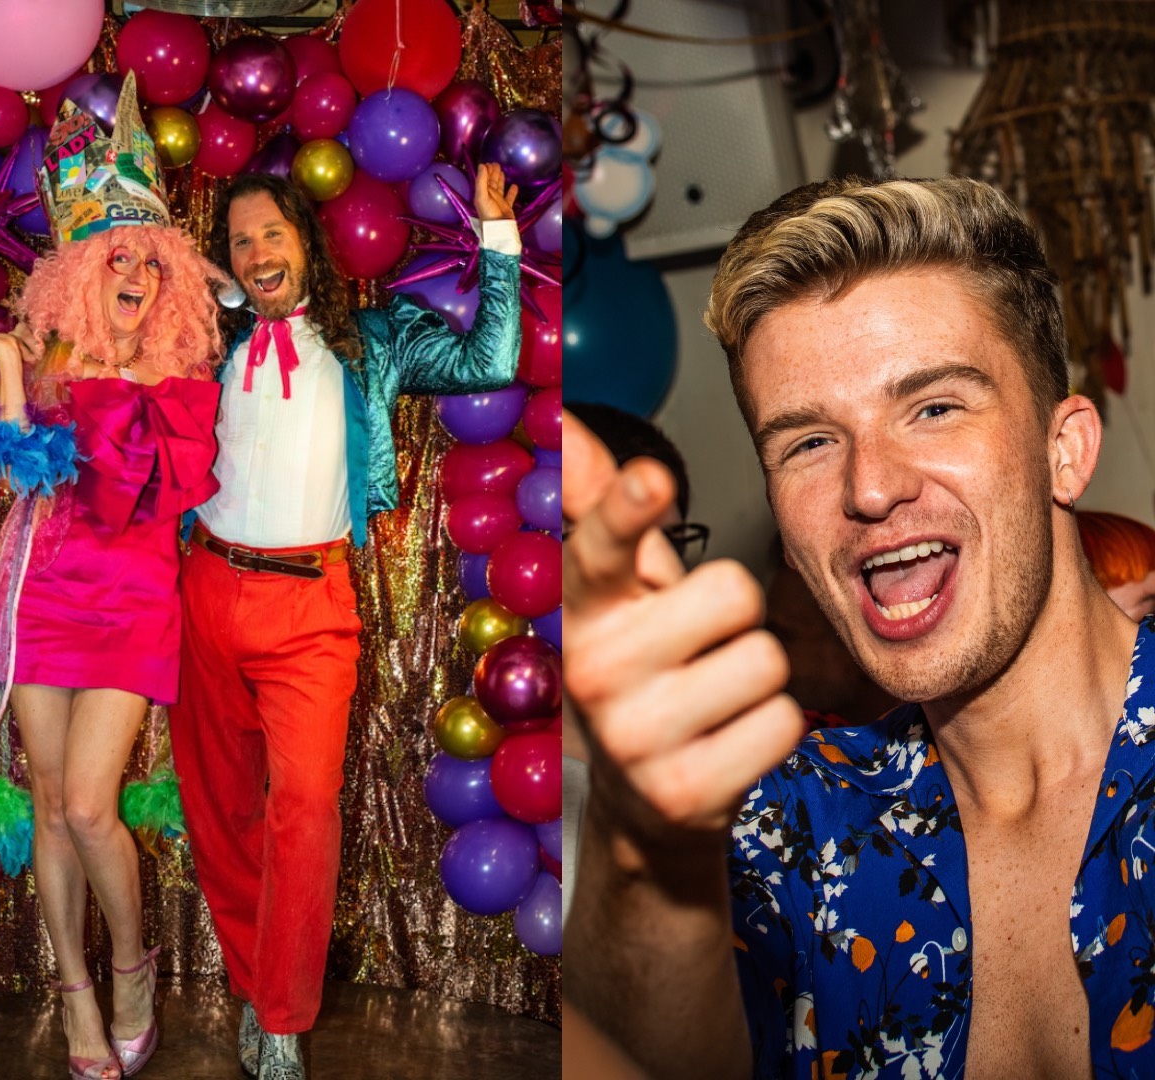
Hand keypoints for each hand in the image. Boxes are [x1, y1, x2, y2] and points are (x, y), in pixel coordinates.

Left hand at [474, 163, 515, 221]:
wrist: (499, 228)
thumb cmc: (488, 212)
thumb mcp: (482, 196)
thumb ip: (481, 181)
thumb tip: (482, 165)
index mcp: (482, 193)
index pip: (484, 179)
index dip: (486, 171)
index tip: (488, 163)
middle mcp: (490, 196)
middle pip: (491, 182)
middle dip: (493, 173)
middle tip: (496, 164)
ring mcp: (498, 201)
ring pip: (500, 187)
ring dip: (500, 179)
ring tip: (502, 171)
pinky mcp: (507, 206)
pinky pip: (510, 197)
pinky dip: (512, 191)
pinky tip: (515, 185)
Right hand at [563, 412, 802, 837]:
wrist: (641, 803)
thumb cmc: (640, 666)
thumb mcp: (615, 590)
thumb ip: (600, 504)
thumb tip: (565, 418)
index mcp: (578, 609)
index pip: (602, 546)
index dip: (627, 507)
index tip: (652, 478)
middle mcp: (592, 669)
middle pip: (732, 591)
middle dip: (735, 616)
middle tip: (696, 648)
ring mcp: (633, 736)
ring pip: (767, 658)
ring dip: (756, 677)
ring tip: (712, 699)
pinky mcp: (685, 791)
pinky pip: (783, 722)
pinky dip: (769, 730)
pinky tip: (724, 741)